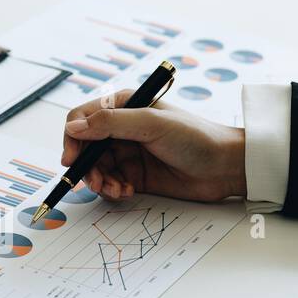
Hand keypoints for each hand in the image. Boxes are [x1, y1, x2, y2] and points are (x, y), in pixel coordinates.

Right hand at [62, 90, 247, 201]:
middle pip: (85, 148)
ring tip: (118, 189)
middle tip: (95, 182)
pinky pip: (109, 184)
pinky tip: (127, 191)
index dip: (72, 137)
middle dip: (86, 167)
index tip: (72, 159)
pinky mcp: (133, 176)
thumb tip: (73, 127)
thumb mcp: (151, 124)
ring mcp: (127, 153)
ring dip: (100, 182)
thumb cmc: (195, 137)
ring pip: (95, 169)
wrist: (225, 167)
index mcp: (124, 106)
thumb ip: (111, 124)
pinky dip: (112, 190)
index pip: (82, 118)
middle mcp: (121, 129)